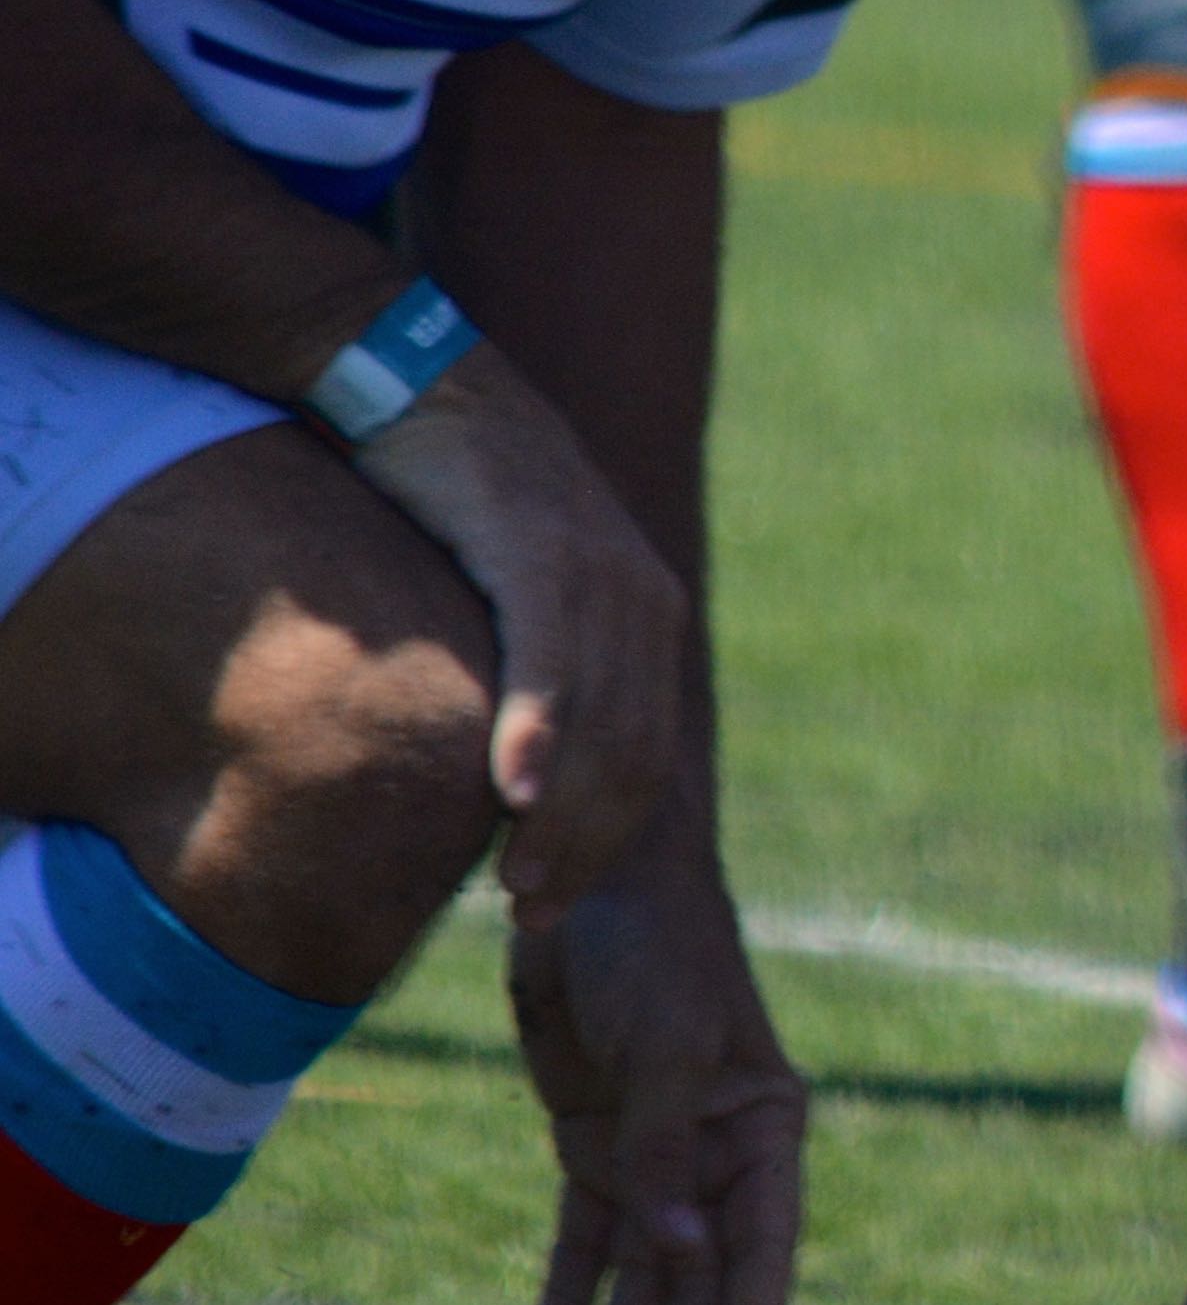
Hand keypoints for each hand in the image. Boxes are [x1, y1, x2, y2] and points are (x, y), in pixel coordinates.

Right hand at [350, 340, 687, 920]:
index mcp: (647, 616)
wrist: (420, 385)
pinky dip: (535, 732)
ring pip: (597, 723)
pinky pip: (549, 659)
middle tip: (530, 918)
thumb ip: (528, 668)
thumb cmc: (447, 501)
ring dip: (557, 816)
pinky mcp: (541, 549)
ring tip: (517, 885)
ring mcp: (600, 572)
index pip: (647, 756)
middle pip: (633, 756)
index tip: (550, 908)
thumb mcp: (506, 594)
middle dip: (585, 848)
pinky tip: (510, 794)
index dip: (605, 842)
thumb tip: (509, 770)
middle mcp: (643, 598)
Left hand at [510, 869, 806, 1304]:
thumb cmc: (657, 948)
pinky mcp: (593, 1140)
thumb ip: (666, 1153)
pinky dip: (569, 1297)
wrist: (588, 879)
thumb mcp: (668, 1050)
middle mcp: (716, 1147)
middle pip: (706, 1271)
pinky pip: (583, 1238)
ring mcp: (654, 1148)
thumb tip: (678, 1253)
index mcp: (764, 1121)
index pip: (763, 1239)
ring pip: (643, 1268)